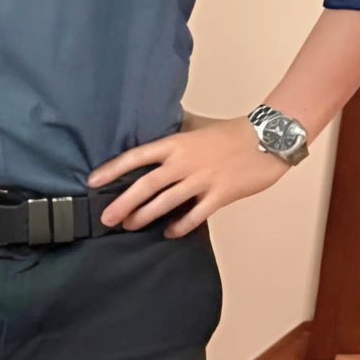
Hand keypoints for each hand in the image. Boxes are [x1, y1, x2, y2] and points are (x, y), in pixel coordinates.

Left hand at [89, 116, 288, 234]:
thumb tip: (149, 129)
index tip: (92, 182)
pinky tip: (169, 232)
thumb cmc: (229, 133)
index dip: (112, 169)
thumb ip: (172, 132)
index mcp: (175, 144)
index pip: (135, 157)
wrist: (267, 138)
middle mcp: (184, 162)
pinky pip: (195, 215)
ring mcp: (202, 180)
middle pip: (145, 185)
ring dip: (145, 216)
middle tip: (106, 218)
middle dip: (123, 203)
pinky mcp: (220, 195)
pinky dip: (180, 226)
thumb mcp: (194, 127)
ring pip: (166, 202)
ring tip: (129, 226)